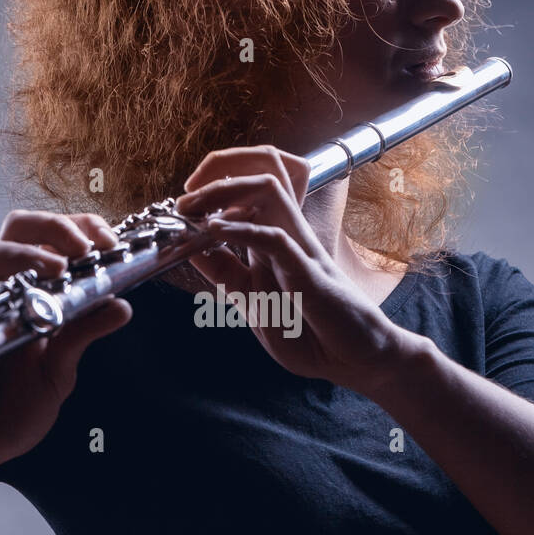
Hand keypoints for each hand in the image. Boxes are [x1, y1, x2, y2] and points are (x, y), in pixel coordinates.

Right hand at [0, 210, 131, 474]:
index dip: (80, 228)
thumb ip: (83, 335)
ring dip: (26, 254)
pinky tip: (14, 307)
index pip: (54, 237)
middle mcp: (4, 288)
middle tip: (85, 249)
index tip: (109, 241)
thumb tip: (123, 306)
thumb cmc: (13, 408)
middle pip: (18, 227)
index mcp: (35, 290)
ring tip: (57, 271)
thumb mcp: (59, 372)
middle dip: (54, 227)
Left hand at [177, 145, 420, 399]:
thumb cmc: (311, 334)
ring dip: (225, 190)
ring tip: (192, 206)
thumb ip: (227, 275)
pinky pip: (275, 239)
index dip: (209, 187)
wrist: (355, 361)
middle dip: (215, 173)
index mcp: (271, 241)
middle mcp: (287, 235)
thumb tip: (193, 250)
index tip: (178, 208)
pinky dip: (240, 231)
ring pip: (268, 189)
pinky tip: (212, 232)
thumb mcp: (253, 302)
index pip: (245, 191)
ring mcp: (300, 249)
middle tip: (182, 200)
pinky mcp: (310, 273)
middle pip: (258, 173)